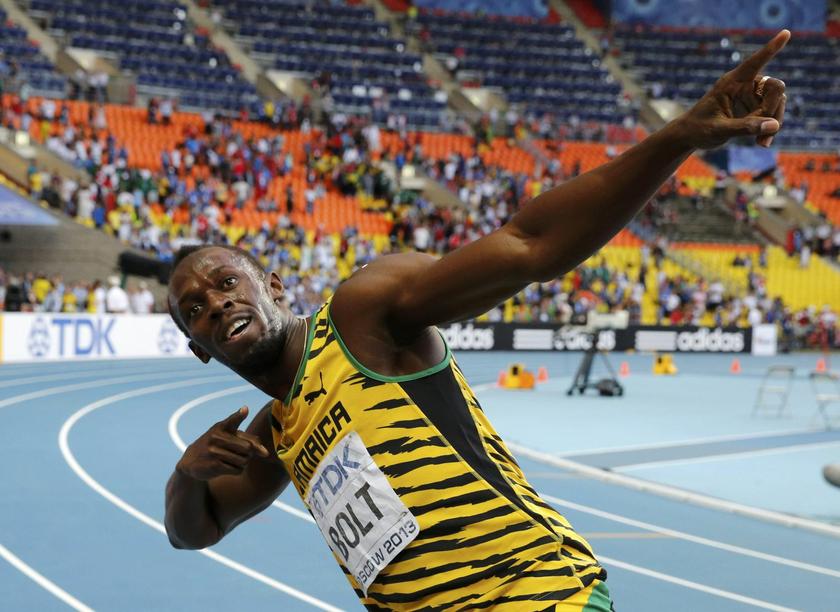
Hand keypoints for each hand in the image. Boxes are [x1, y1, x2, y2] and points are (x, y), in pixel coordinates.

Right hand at [176, 406, 269, 480]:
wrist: (191, 460)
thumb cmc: (217, 445)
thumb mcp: (228, 436)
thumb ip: (250, 440)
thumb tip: (266, 453)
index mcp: (221, 427)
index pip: (232, 420)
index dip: (239, 415)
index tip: (245, 409)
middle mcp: (217, 437)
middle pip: (248, 448)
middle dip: (249, 453)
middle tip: (240, 453)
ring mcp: (214, 451)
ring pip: (244, 460)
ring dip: (243, 462)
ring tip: (232, 459)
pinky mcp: (213, 465)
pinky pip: (237, 470)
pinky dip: (237, 470)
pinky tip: (227, 467)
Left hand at [676, 29, 789, 149]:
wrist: (690, 137)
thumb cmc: (698, 129)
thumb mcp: (718, 130)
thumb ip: (745, 127)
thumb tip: (774, 125)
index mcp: (731, 82)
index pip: (755, 62)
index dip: (771, 48)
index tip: (786, 33)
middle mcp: (744, 86)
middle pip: (775, 88)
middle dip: (774, 109)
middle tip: (764, 132)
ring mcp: (751, 97)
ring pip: (777, 103)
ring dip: (773, 123)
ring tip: (761, 143)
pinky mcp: (753, 110)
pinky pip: (772, 116)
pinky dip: (769, 129)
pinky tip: (762, 143)